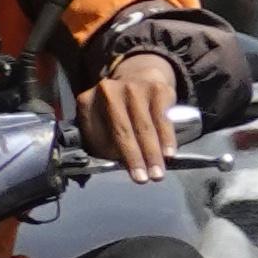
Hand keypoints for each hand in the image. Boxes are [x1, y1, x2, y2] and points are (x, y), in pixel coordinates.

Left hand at [90, 49, 181, 180]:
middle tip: (142, 180)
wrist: (140, 77)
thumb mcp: (103, 120)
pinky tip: (169, 154)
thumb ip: (105, 140)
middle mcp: (108, 91)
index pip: (96, 132)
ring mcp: (133, 87)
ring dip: (152, 153)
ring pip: (143, 126)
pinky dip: (166, 138)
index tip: (120, 171)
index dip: (108, 154)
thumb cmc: (119, 110)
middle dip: (133, 157)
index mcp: (88, 101)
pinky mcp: (156, 89)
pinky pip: (162, 118)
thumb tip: (119, 165)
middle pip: (121, 130)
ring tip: (157, 174)